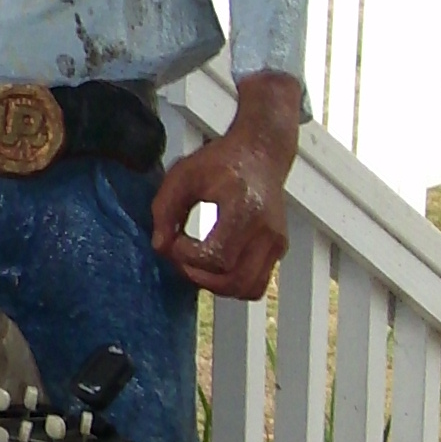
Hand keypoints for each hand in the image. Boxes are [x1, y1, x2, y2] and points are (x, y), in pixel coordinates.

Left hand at [151, 72, 300, 300]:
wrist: (260, 153)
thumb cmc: (220, 162)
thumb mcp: (183, 176)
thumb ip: (165, 210)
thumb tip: (161, 247)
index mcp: (244, 208)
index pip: (216, 257)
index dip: (187, 257)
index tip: (175, 240)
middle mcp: (266, 230)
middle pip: (233, 281)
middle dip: (200, 277)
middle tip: (182, 259)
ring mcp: (277, 242)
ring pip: (248, 288)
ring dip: (218, 286)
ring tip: (198, 265)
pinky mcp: (279, 248)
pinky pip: (257, 283)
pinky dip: (234, 284)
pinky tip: (216, 265)